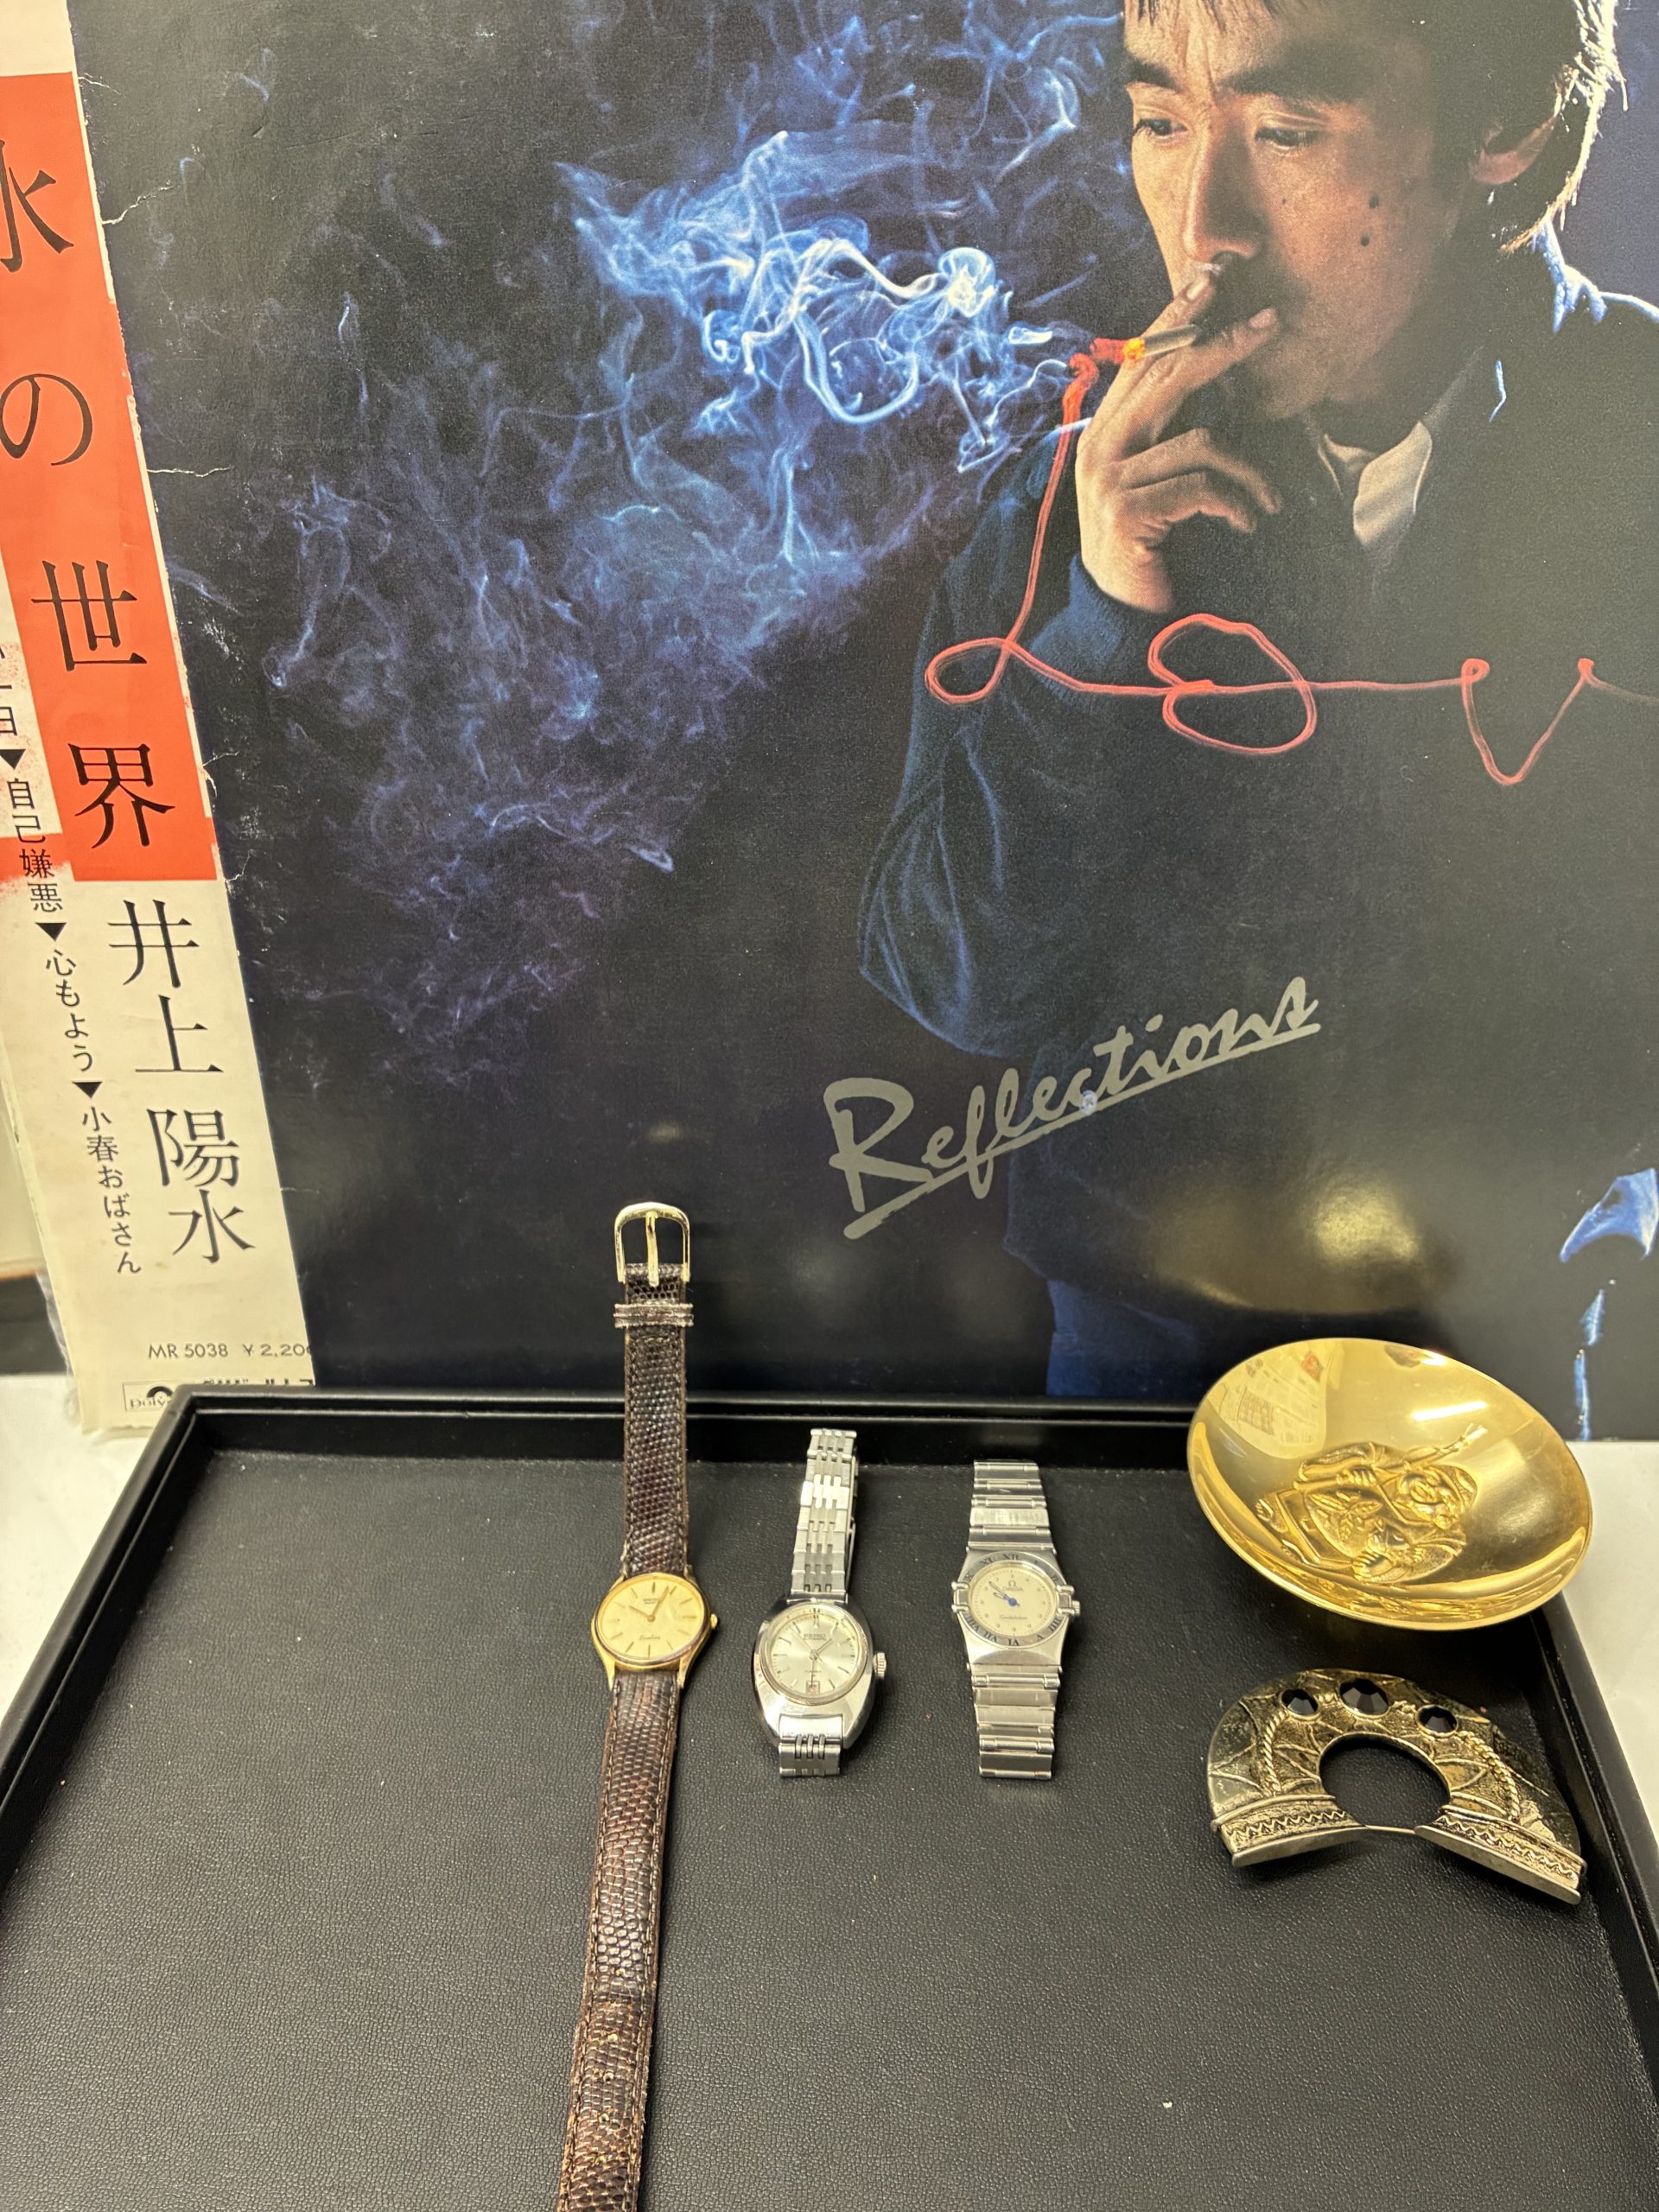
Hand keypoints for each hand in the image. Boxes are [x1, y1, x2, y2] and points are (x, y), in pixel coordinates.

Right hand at [1074, 264, 1281, 614]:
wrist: (1118, 615)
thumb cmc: (1148, 546)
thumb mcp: (1154, 479)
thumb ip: (1165, 432)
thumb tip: (1205, 371)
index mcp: (1105, 432)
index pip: (1143, 359)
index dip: (1177, 315)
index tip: (1215, 279)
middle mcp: (1099, 448)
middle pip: (1167, 375)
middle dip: (1224, 344)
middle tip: (1271, 322)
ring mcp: (1107, 480)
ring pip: (1199, 439)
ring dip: (1248, 473)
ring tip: (1269, 500)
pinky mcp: (1125, 512)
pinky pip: (1199, 485)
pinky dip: (1236, 503)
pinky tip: (1248, 523)